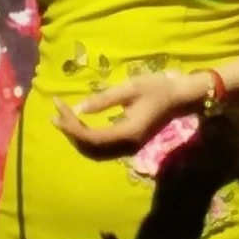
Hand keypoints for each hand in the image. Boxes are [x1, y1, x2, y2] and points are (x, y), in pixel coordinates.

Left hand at [51, 69, 204, 160]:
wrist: (181, 97)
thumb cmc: (158, 88)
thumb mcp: (130, 87)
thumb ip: (104, 99)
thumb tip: (79, 109)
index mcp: (128, 133)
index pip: (92, 137)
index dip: (71, 125)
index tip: (59, 107)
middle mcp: (127, 146)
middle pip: (90, 148)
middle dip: (70, 131)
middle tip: (56, 111)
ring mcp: (129, 148)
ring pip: (95, 151)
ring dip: (77, 137)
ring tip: (61, 119)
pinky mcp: (129, 144)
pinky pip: (103, 148)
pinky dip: (87, 139)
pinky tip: (79, 125)